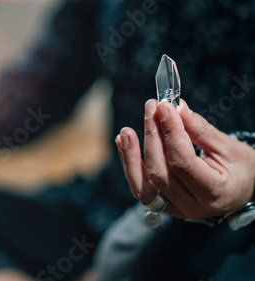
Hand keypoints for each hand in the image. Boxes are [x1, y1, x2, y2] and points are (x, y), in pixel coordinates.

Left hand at [115, 99, 254, 218]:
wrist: (243, 191)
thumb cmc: (241, 168)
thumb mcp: (228, 147)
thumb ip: (200, 130)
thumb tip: (176, 108)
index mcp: (213, 192)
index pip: (182, 162)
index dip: (170, 133)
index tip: (164, 107)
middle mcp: (191, 206)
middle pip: (160, 172)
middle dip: (152, 137)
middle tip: (150, 108)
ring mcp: (174, 209)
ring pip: (143, 186)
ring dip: (131, 156)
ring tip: (126, 132)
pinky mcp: (163, 205)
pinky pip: (140, 187)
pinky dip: (130, 165)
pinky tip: (123, 143)